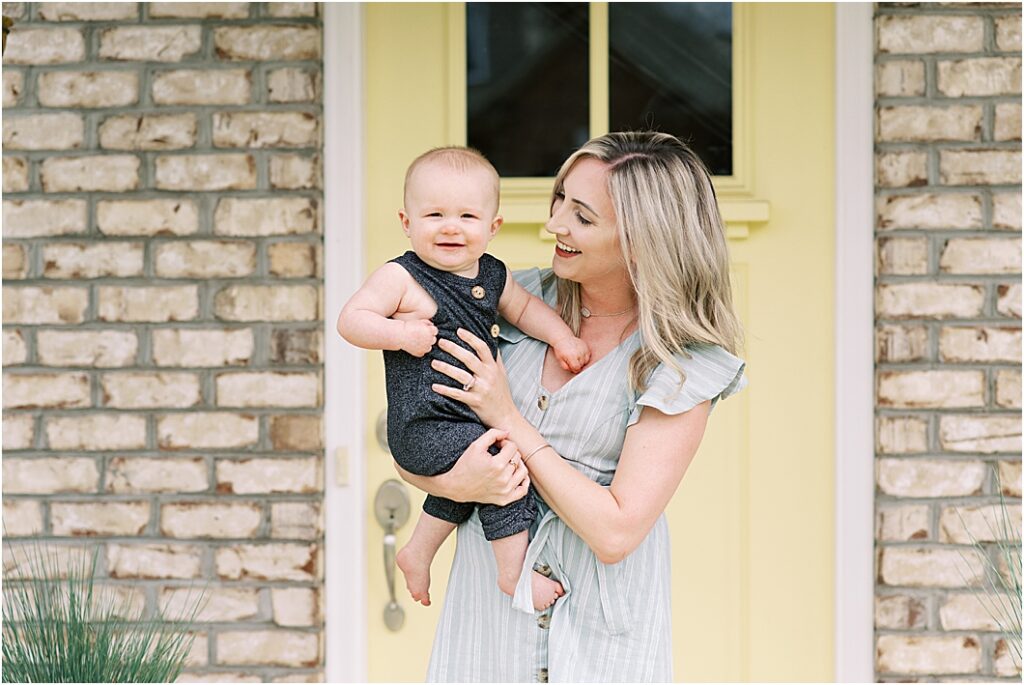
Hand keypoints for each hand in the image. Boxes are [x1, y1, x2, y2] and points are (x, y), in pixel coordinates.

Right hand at [395, 428, 529, 505]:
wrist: (456, 486)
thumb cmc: (465, 465)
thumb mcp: (476, 445)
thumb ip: (493, 434)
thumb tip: (507, 432)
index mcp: (496, 465)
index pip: (512, 447)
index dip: (505, 443)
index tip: (498, 445)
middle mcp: (503, 479)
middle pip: (517, 458)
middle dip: (510, 452)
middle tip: (500, 453)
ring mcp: (505, 491)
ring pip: (523, 472)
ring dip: (517, 464)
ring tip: (508, 462)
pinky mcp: (504, 499)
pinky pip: (523, 491)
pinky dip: (523, 481)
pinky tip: (516, 475)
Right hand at [400, 319, 436, 356]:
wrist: (400, 335)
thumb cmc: (408, 326)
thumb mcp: (419, 322)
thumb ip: (427, 323)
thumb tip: (432, 325)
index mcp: (430, 331)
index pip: (435, 331)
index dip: (429, 329)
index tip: (423, 329)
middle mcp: (429, 340)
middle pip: (433, 339)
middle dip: (428, 337)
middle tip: (419, 335)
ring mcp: (425, 347)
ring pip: (429, 347)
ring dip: (425, 344)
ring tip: (417, 341)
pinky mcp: (420, 353)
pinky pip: (423, 352)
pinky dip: (420, 350)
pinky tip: (414, 345)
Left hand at [430, 328, 518, 427]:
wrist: (506, 416)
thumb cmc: (502, 394)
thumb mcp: (502, 374)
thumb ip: (496, 359)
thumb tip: (492, 342)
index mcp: (493, 368)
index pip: (482, 348)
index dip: (470, 338)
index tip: (458, 330)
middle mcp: (488, 376)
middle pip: (469, 359)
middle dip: (453, 349)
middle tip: (440, 342)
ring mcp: (481, 389)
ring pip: (461, 376)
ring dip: (446, 368)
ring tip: (433, 363)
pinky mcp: (475, 402)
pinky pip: (458, 394)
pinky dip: (445, 390)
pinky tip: (434, 386)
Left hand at [552, 335, 590, 372]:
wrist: (563, 338)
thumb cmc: (561, 348)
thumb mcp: (560, 359)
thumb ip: (565, 366)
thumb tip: (572, 370)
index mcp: (571, 356)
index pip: (576, 368)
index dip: (574, 369)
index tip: (572, 368)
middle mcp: (579, 353)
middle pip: (581, 365)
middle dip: (577, 365)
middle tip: (572, 362)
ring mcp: (583, 349)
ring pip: (586, 361)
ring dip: (582, 361)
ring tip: (576, 358)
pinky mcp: (586, 347)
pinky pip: (588, 355)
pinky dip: (585, 357)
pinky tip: (579, 355)